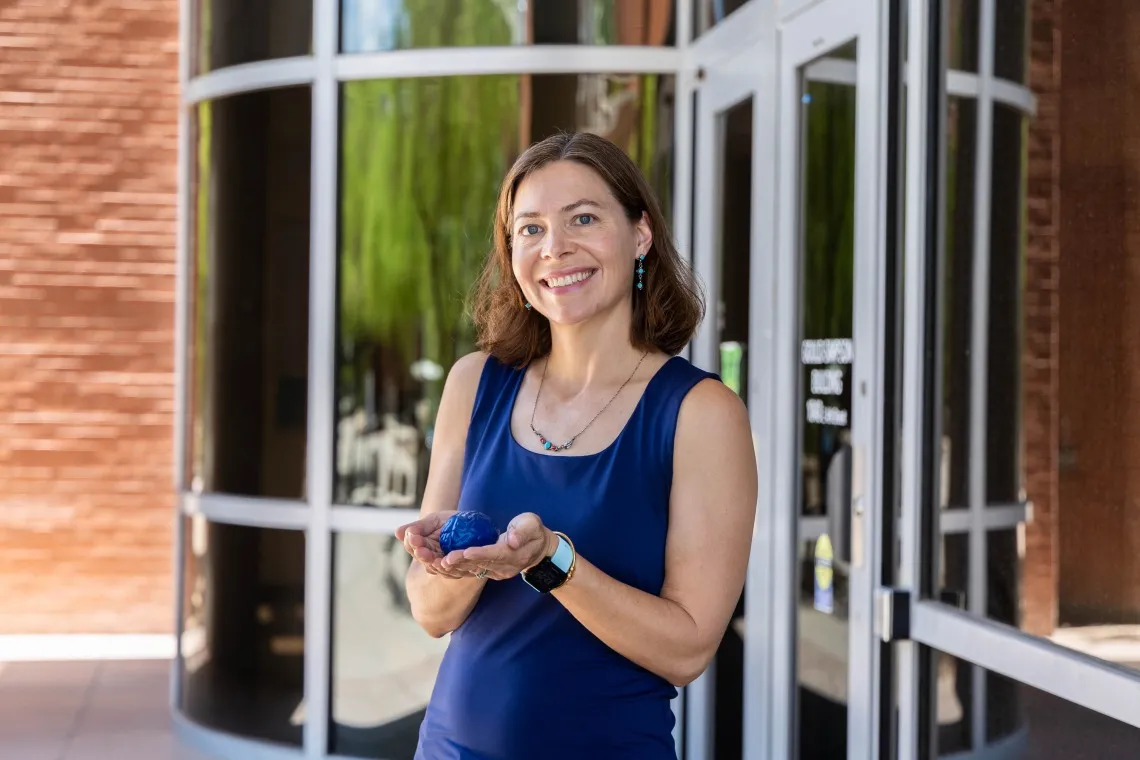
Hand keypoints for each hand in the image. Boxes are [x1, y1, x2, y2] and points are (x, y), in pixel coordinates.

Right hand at [395, 511, 467, 578]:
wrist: (474, 523)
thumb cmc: (451, 521)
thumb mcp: (434, 521)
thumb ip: (418, 527)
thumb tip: (397, 533)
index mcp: (424, 547)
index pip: (413, 547)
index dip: (412, 543)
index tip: (412, 537)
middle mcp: (433, 558)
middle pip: (424, 559)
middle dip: (422, 554)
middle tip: (420, 549)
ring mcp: (446, 565)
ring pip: (436, 568)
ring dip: (433, 563)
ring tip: (431, 558)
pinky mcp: (461, 569)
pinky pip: (454, 571)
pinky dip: (450, 567)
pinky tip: (447, 562)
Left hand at [441, 512, 555, 580]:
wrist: (537, 549)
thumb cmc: (533, 531)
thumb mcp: (532, 525)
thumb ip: (522, 531)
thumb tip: (512, 540)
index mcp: (515, 554)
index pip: (495, 554)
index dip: (479, 554)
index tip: (463, 551)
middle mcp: (505, 567)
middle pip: (481, 565)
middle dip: (461, 562)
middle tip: (443, 559)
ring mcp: (498, 572)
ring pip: (474, 570)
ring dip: (456, 568)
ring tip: (439, 564)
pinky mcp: (491, 573)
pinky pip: (473, 572)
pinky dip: (458, 569)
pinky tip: (443, 566)